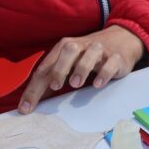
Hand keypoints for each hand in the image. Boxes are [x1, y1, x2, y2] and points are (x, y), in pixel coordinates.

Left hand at [19, 25, 144, 112]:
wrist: (121, 40)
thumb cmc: (88, 56)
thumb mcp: (69, 64)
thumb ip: (52, 79)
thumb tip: (31, 101)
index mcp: (64, 47)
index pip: (46, 67)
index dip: (34, 88)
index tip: (26, 108)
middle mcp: (81, 45)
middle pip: (68, 50)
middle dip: (60, 68)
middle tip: (55, 86)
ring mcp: (100, 49)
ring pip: (91, 53)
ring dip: (81, 68)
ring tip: (76, 84)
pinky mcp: (117, 57)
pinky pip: (111, 62)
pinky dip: (104, 73)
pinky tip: (98, 84)